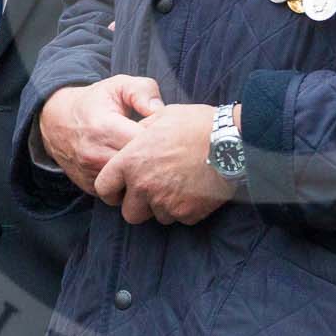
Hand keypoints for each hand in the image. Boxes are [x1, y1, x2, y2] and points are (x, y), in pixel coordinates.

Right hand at [38, 76, 163, 193]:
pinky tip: (131, 166)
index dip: (160, 136)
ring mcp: (92, 175)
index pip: (144, 142)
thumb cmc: (94, 102)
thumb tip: (160, 112)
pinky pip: (120, 192)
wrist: (56, 121)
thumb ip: (144, 91)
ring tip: (143, 154)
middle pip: (140, 167)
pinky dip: (129, 182)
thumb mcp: (118, 85)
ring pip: (131, 183)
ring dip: (143, 172)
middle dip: (154, 157)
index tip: (160, 129)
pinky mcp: (91, 188)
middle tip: (156, 143)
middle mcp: (95, 156)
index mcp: (104, 128)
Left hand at [93, 103, 233, 225]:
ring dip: (164, 207)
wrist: (231, 141)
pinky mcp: (188, 213)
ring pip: (157, 217)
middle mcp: (144, 186)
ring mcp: (166, 203)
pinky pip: (180, 218)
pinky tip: (195, 190)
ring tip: (180, 186)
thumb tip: (135, 137)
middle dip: (139, 206)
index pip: (104, 188)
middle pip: (129, 213)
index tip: (119, 190)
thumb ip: (141, 132)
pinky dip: (186, 209)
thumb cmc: (196, 123)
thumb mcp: (161, 117)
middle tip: (153, 191)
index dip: (111, 190)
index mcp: (131, 162)